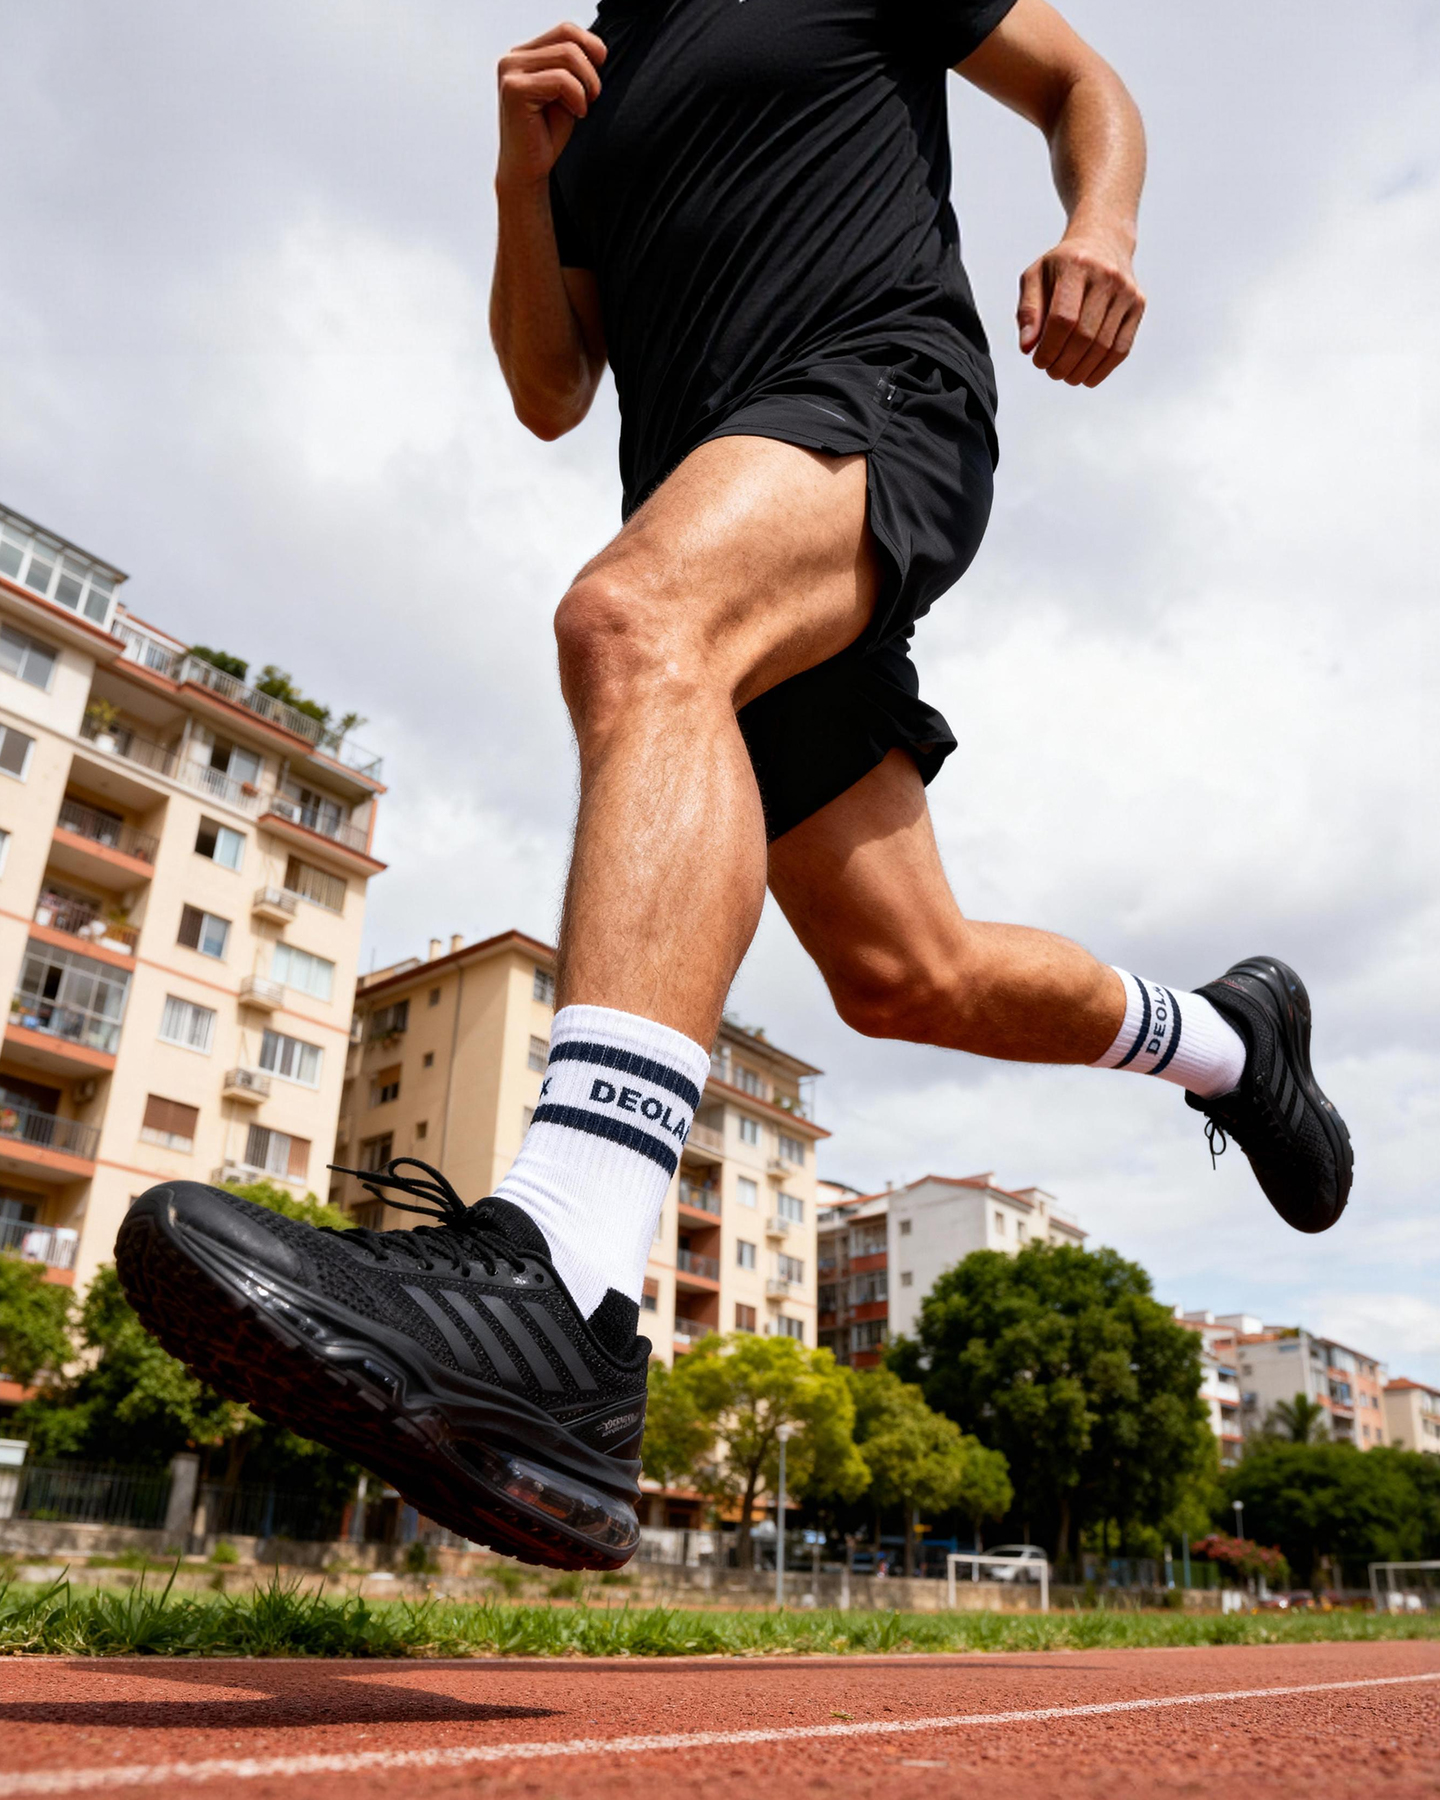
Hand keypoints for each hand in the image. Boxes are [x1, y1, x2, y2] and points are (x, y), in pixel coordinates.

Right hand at [497, 22, 606, 188]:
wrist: (529, 169)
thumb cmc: (547, 134)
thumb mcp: (567, 91)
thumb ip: (575, 65)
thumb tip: (598, 47)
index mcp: (524, 55)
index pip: (566, 30)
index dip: (591, 47)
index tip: (598, 74)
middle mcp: (513, 58)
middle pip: (569, 41)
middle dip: (590, 71)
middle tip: (592, 98)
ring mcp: (510, 71)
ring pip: (568, 56)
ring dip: (586, 85)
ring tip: (582, 107)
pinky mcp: (514, 88)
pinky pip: (562, 80)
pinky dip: (577, 98)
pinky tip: (575, 114)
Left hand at [1016, 229, 1145, 386]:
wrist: (1102, 241)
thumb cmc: (1063, 265)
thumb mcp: (1035, 277)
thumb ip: (1028, 311)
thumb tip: (1027, 347)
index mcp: (1075, 265)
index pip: (1063, 319)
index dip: (1049, 348)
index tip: (1039, 361)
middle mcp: (1106, 276)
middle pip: (1084, 335)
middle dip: (1063, 363)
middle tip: (1052, 371)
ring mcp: (1126, 291)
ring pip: (1103, 345)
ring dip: (1081, 370)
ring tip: (1066, 375)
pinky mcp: (1138, 304)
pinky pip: (1122, 347)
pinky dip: (1103, 368)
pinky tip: (1087, 377)